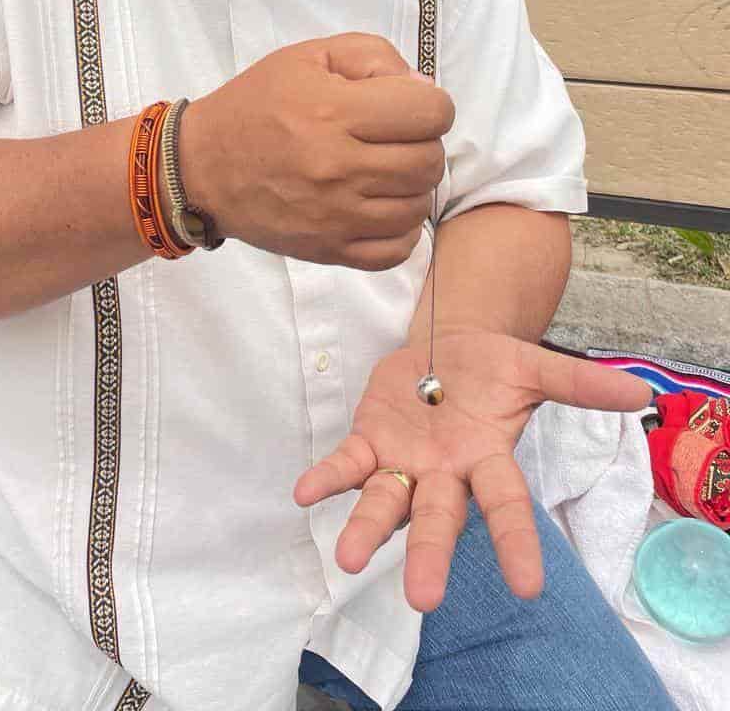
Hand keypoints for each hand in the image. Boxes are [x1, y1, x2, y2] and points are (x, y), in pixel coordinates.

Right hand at [182, 34, 453, 269]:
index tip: (404, 105)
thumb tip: (421, 89)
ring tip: (382, 170)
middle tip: (391, 138)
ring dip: (410, 185)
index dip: (428, 104)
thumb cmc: (257, 104)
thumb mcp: (310, 56)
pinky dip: (399, 228)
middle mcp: (339, 168)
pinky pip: (397, 249)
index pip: (431, 113)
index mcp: (334, 112)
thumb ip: (373, 58)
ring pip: (418, 205)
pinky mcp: (330, 250)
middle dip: (421, 143)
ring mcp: (336, 216)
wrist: (201, 166)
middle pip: (429, 161)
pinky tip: (379, 206)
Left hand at [294, 330, 650, 610]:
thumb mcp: (532, 368)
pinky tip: (304, 492)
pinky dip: (328, 478)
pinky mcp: (370, 440)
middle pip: (438, 519)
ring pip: (385, 502)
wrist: (446, 346)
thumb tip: (639, 391)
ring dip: (366, 528)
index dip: (516, 544)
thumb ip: (577, 384)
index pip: (506, 507)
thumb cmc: (492, 368)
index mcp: (488, 460)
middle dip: (429, 555)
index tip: (527, 588)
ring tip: (348, 559)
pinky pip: (348, 464)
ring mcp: (404, 462)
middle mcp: (445, 474)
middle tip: (422, 599)